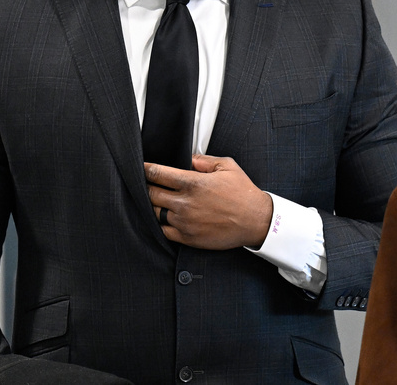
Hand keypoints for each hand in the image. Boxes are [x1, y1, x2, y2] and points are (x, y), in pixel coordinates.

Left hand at [144, 155, 272, 249]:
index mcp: (193, 183)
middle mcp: (185, 203)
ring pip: (155, 212)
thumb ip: (203, 160)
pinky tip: (164, 218)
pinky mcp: (187, 238)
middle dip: (146, 186)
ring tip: (155, 200)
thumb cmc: (243, 193)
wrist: (255, 221)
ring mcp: (184, 222)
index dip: (145, 169)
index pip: (158, 173)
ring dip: (153, 205)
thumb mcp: (227, 166)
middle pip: (151, 193)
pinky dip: (161, 223)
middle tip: (145, 183)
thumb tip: (189, 159)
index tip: (141, 167)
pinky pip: (164, 231)